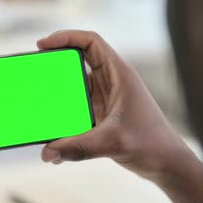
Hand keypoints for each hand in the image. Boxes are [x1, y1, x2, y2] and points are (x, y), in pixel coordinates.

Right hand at [38, 31, 202, 202]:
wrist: (167, 164)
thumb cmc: (151, 145)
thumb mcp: (112, 143)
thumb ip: (77, 148)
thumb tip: (47, 154)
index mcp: (120, 75)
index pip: (91, 42)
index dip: (66, 37)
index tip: (43, 45)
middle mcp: (112, 83)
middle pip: (79, 61)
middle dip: (56, 64)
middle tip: (34, 70)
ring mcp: (106, 100)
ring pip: (76, 86)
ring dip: (58, 92)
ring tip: (38, 98)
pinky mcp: (102, 116)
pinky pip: (77, 108)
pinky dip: (63, 115)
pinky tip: (53, 130)